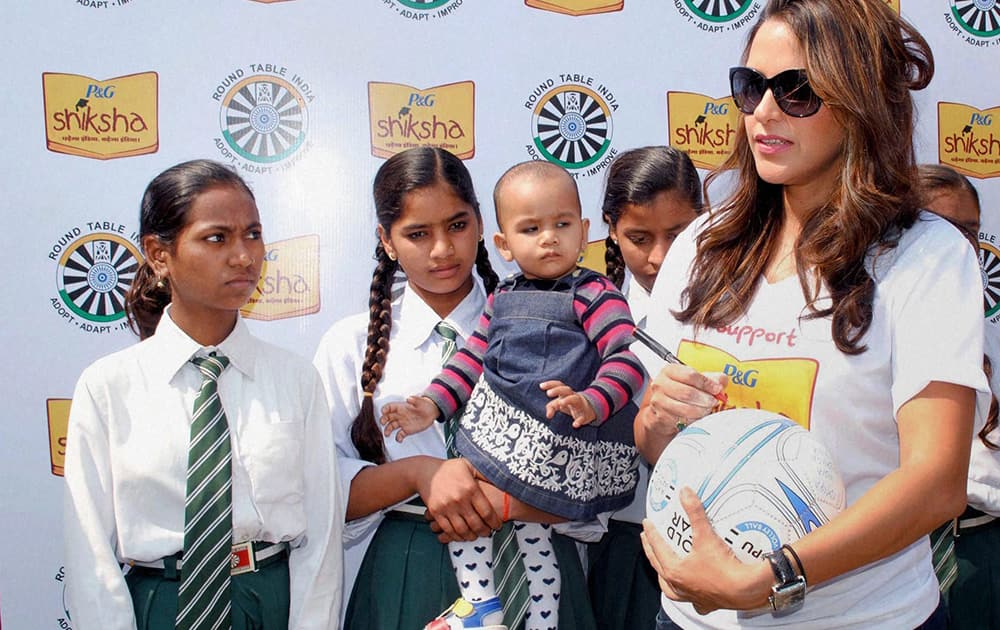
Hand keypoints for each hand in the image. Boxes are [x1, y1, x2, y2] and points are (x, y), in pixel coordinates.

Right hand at [380, 396, 437, 441]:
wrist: (431, 413)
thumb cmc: (425, 405)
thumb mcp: (421, 401)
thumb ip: (415, 400)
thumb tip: (408, 399)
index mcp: (401, 407)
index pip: (390, 407)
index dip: (386, 409)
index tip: (383, 412)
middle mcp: (400, 415)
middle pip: (388, 417)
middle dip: (383, 420)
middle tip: (382, 423)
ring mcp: (403, 423)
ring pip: (392, 426)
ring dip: (388, 430)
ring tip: (387, 434)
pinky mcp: (407, 430)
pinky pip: (400, 434)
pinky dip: (398, 437)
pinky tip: (399, 439)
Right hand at [416, 457, 501, 542]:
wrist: (425, 472)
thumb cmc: (450, 468)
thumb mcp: (469, 465)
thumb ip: (485, 473)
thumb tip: (503, 478)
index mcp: (470, 488)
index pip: (486, 511)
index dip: (494, 522)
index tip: (498, 525)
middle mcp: (459, 499)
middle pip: (475, 523)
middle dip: (484, 531)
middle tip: (488, 533)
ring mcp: (446, 507)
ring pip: (462, 529)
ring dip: (471, 536)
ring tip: (475, 536)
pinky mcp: (436, 512)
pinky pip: (448, 529)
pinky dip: (456, 536)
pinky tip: (461, 535)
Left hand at [540, 380, 596, 427]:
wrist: (589, 410)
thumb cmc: (571, 405)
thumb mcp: (560, 404)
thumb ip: (551, 407)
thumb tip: (548, 416)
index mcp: (566, 393)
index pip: (558, 385)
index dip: (550, 384)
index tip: (541, 386)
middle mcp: (573, 396)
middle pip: (566, 390)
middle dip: (557, 390)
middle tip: (548, 393)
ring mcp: (579, 405)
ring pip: (575, 399)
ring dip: (568, 400)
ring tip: (560, 404)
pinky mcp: (584, 415)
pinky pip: (582, 417)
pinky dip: (579, 420)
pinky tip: (575, 425)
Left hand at [640, 487, 769, 613]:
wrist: (747, 591)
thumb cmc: (724, 567)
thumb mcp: (705, 535)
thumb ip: (694, 512)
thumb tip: (685, 493)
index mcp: (674, 570)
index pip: (657, 547)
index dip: (651, 534)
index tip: (647, 524)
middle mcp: (679, 586)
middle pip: (659, 566)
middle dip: (651, 551)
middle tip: (648, 540)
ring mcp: (692, 597)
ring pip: (670, 588)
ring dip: (665, 575)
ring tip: (663, 567)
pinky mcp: (706, 603)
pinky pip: (692, 600)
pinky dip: (689, 594)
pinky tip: (692, 590)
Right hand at [643, 364, 726, 432]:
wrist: (662, 409)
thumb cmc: (679, 392)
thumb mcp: (694, 381)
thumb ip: (710, 378)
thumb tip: (722, 380)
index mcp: (669, 370)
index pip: (690, 375)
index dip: (707, 383)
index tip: (717, 389)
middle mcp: (661, 384)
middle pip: (688, 392)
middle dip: (705, 399)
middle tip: (714, 401)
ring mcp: (659, 401)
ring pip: (685, 408)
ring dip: (701, 410)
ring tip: (707, 409)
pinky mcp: (660, 416)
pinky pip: (681, 419)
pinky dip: (693, 419)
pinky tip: (697, 416)